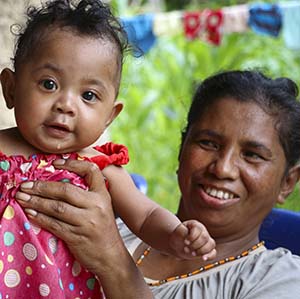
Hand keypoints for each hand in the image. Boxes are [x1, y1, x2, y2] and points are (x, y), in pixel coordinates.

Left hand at [15, 158, 118, 272]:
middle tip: (26, 185)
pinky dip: (41, 218)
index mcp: (102, 195)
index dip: (73, 164)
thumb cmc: (104, 229)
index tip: (55, 163)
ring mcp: (87, 222)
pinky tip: (31, 213)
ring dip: (36, 202)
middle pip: (66, 190)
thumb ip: (88, 195)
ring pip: (57, 207)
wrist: (111, 255)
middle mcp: (96, 206)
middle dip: (42, 187)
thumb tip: (61, 184)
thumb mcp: (102, 207)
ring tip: (22, 197)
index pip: (91, 171)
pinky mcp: (77, 236)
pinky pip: (55, 224)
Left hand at [169, 220, 215, 260]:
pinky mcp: (207, 249)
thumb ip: (182, 232)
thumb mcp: (177, 232)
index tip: (185, 242)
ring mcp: (206, 240)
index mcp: (195, 225)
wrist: (177, 244)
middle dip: (195, 245)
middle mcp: (203, 231)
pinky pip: (213, 252)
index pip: (198, 229)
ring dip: (201, 251)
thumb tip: (185, 234)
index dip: (192, 237)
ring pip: (211, 244)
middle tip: (186, 249)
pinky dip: (209, 256)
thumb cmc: (178, 236)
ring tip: (192, 253)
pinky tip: (203, 258)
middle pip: (205, 237)